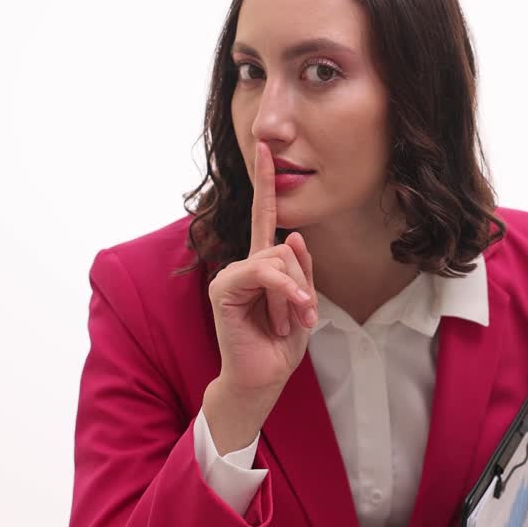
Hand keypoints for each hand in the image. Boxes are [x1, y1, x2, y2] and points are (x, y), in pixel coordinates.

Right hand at [207, 141, 318, 397]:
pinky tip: (286, 317)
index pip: (263, 215)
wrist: (263, 379)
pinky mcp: (223, 289)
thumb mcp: (304, 304)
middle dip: (301, 286)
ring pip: (276, 260)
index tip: (264, 147)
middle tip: (300, 318)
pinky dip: (283, 294)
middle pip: (284, 247)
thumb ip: (301, 269)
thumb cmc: (281, 344)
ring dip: (292, 298)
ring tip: (286, 324)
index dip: (264, 181)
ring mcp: (230, 275)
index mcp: (262, 264)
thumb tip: (291, 235)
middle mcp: (243, 264)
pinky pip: (261, 273)